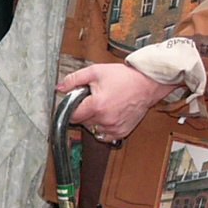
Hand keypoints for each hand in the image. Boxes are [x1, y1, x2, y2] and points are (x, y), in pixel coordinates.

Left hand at [56, 62, 175, 141]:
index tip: (75, 103)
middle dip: (83, 111)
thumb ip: (74, 79)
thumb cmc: (124, 77)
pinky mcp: (121, 132)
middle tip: (93, 99)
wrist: (147, 84)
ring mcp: (114, 128)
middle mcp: (105, 119)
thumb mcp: (95, 71)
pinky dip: (103, 127)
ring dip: (93, 120)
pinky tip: (108, 115)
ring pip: (92, 129)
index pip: (72, 116)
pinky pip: (104, 135)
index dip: (71, 109)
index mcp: (97, 105)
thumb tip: (60, 87)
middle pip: (82, 122)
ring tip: (103, 105)